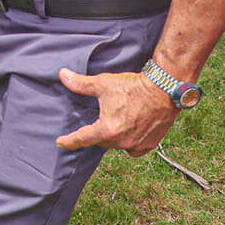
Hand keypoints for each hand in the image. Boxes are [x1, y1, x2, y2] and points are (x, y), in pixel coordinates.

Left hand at [56, 68, 177, 155]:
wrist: (163, 90)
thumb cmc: (133, 87)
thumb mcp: (102, 83)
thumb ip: (80, 83)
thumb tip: (62, 74)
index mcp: (108, 130)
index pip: (83, 139)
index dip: (70, 141)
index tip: (61, 143)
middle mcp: (122, 141)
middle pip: (100, 141)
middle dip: (95, 134)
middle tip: (93, 124)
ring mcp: (136, 145)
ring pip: (116, 145)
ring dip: (112, 138)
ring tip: (111, 125)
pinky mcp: (149, 145)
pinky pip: (133, 149)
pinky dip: (128, 143)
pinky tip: (127, 133)